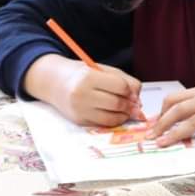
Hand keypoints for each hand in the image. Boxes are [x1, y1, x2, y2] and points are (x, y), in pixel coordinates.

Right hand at [23, 54, 142, 126]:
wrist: (56, 83)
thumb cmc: (84, 75)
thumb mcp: (104, 71)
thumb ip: (125, 81)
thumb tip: (139, 101)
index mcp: (88, 77)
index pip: (120, 86)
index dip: (130, 90)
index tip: (131, 91)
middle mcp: (81, 94)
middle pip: (117, 104)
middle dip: (129, 105)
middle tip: (132, 103)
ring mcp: (79, 110)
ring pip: (112, 118)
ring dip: (124, 115)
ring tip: (125, 109)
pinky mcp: (79, 121)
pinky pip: (103, 124)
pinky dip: (113, 120)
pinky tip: (114, 114)